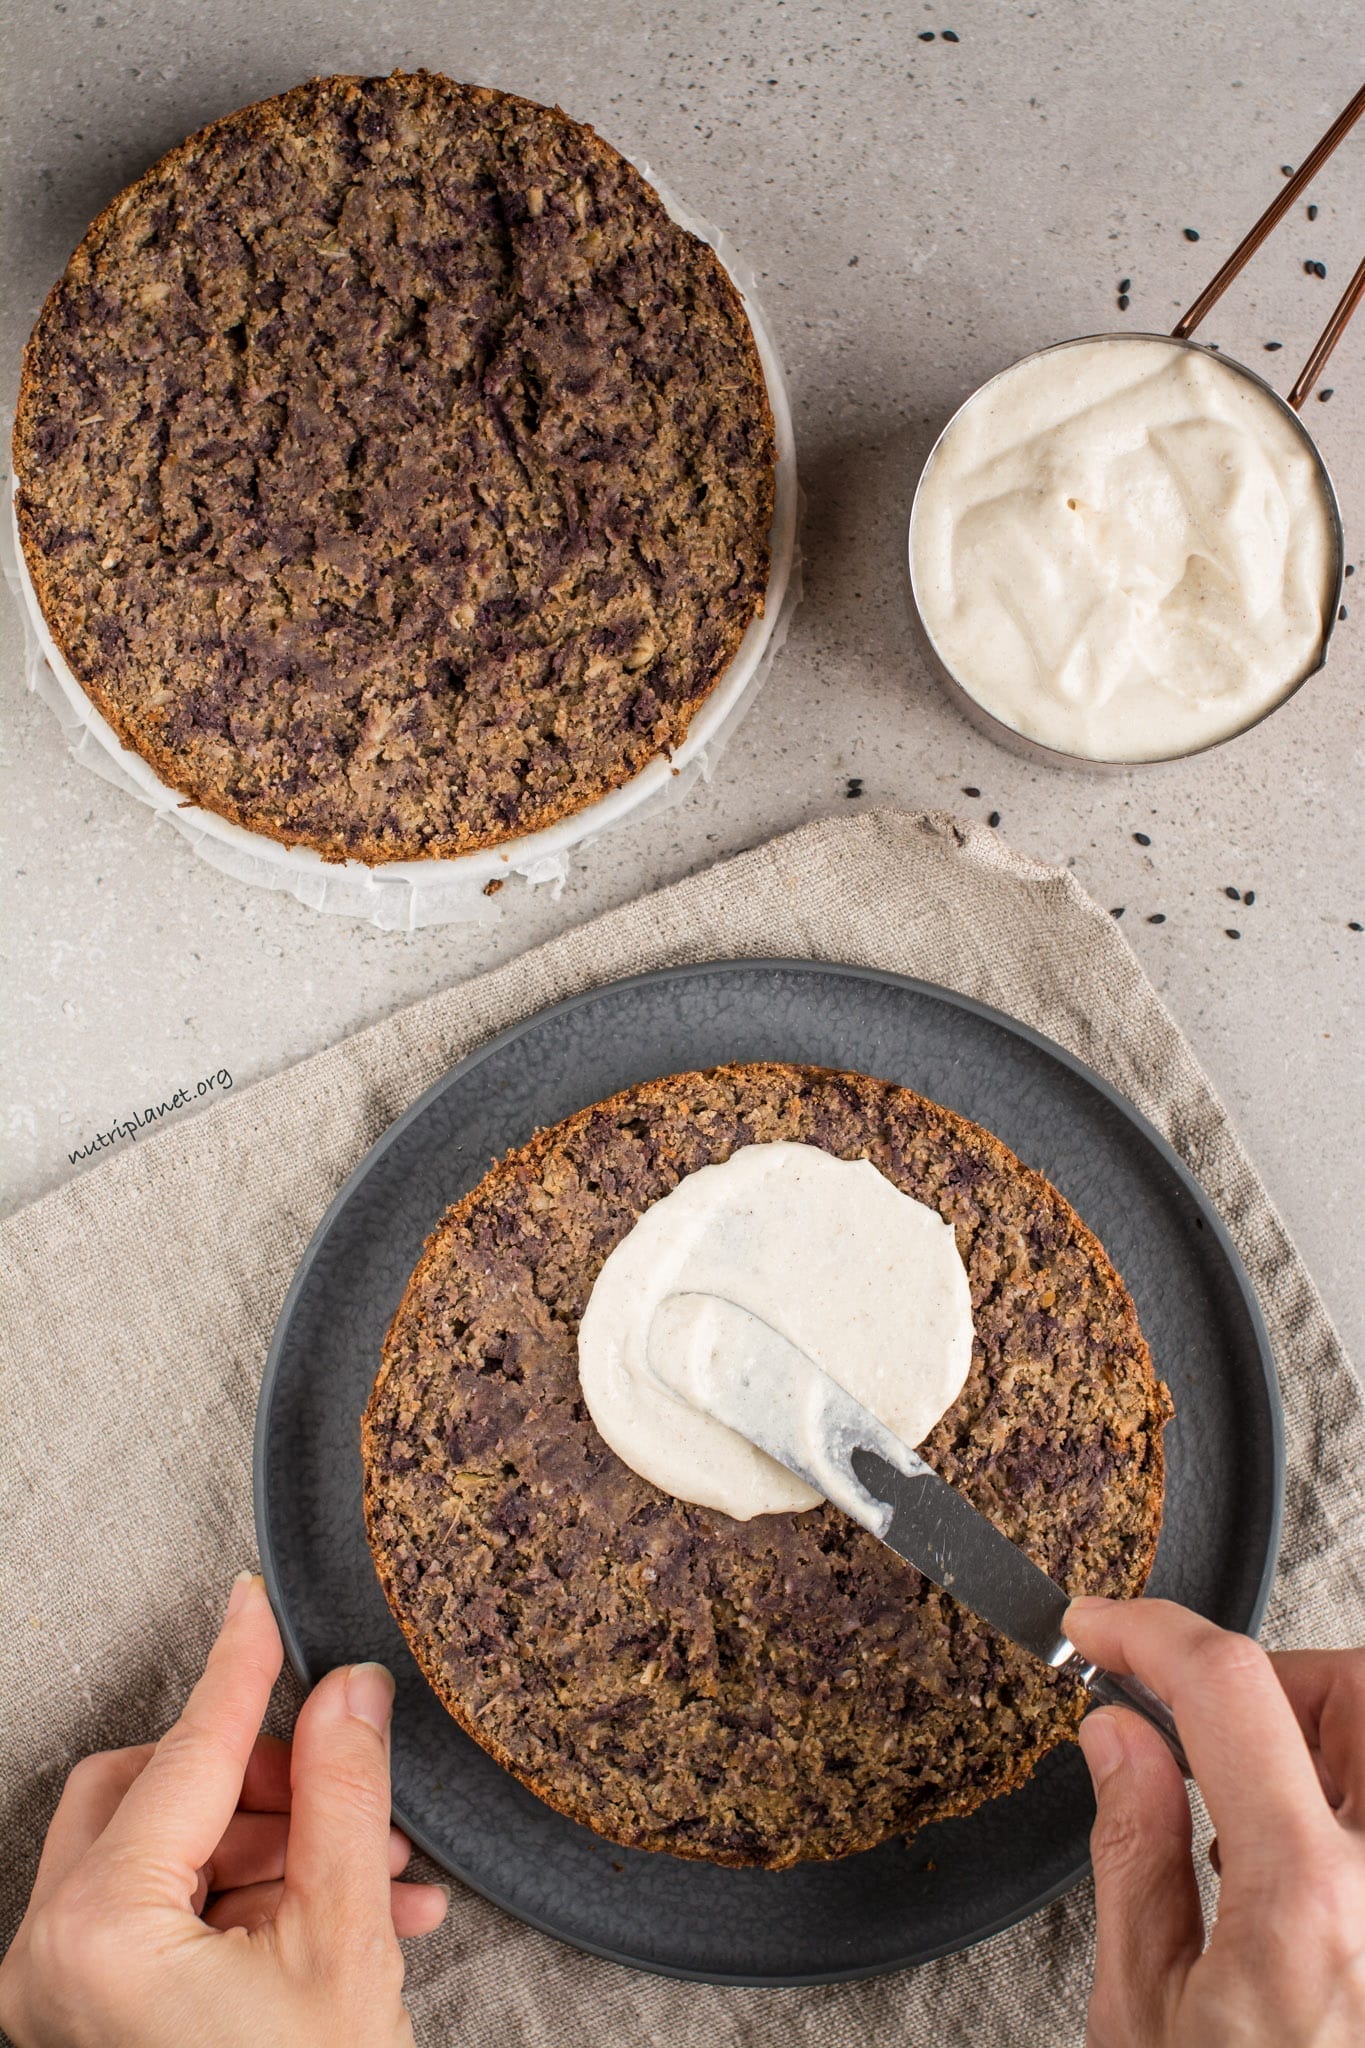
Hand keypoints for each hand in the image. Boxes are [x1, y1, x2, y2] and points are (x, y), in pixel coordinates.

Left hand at [0, 1574, 446, 2047]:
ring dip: (270, 1845)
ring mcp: (60, 2002)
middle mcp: (49, 1964)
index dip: (238, 1669)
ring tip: (382, 1869)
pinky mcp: (90, 2027)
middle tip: (344, 1783)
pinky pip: (158, 1918)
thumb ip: (342, 1796)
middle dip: (257, 1779)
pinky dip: (246, 1900)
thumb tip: (347, 1690)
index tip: (256, 1601)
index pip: (185, 1753)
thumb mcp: (344, 1943)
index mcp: (97, 1934)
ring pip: (158, 1853)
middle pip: (147, 1792)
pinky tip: (347, 1913)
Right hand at [1066, 1597, 1364, 2047]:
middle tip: (1206, 1742)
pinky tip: (1319, 1888)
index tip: (1100, 1629)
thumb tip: (1118, 1735)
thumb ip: (1135, 1853)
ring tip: (1267, 1838)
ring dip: (1328, 1747)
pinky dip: (1356, 1813)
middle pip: (1356, 1684)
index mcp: (1307, 1903)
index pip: (1229, 1685)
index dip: (1148, 1630)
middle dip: (1272, 1684)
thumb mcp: (1147, 2018)